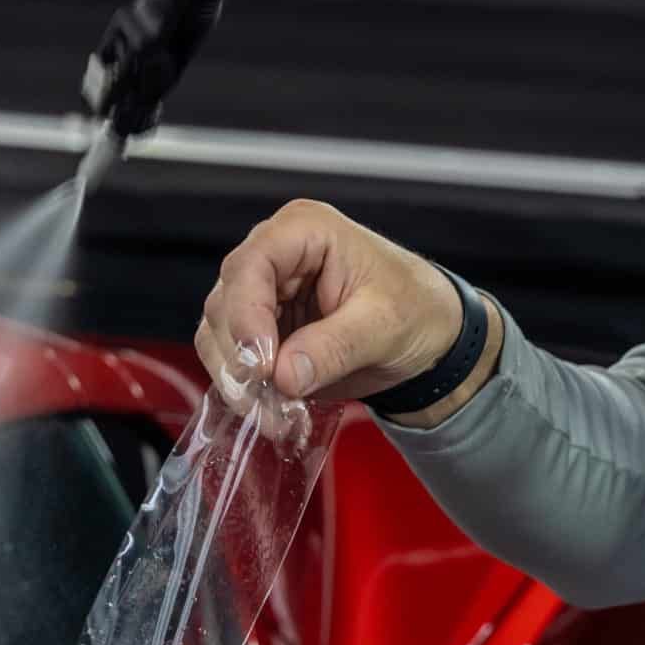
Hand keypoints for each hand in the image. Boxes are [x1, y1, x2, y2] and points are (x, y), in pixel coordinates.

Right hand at [195, 201, 502, 424]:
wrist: (427, 337)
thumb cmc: (414, 308)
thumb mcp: (383, 325)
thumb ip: (334, 348)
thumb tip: (284, 376)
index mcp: (305, 231)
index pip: (251, 265)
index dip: (246, 315)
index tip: (261, 365)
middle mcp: (274, 256)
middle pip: (225, 302)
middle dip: (238, 357)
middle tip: (263, 399)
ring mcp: (262, 295)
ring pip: (217, 335)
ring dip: (236, 380)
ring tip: (272, 413)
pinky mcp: (260, 331)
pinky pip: (230, 360)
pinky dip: (243, 389)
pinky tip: (270, 410)